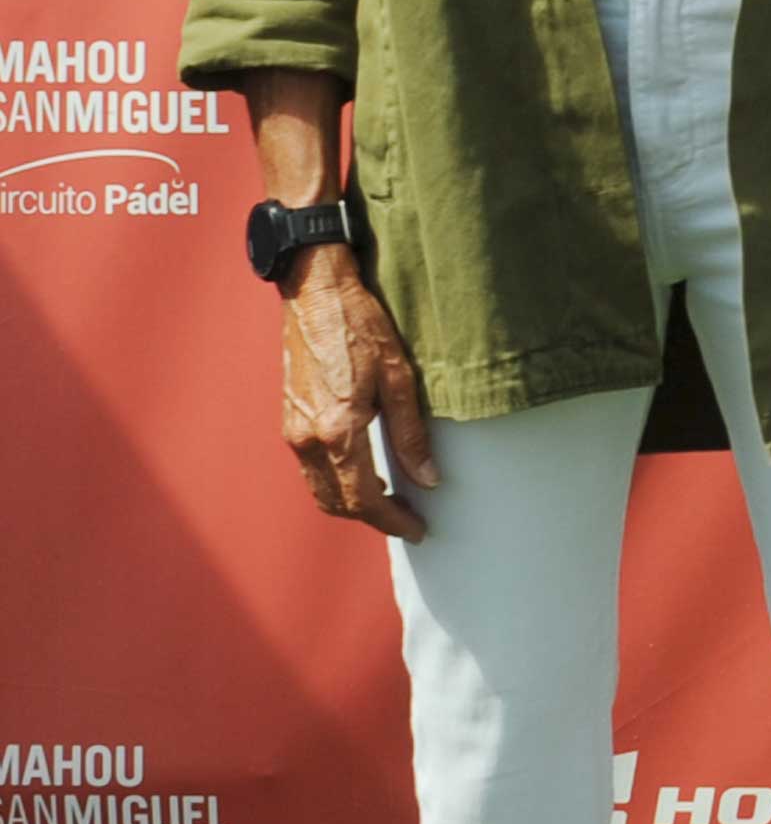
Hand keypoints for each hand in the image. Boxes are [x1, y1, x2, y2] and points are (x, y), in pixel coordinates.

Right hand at [279, 250, 431, 539]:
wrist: (316, 295)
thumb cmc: (361, 328)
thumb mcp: (400, 378)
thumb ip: (411, 435)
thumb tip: (428, 479)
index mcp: (337, 431)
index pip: (362, 499)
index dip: (391, 520)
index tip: (416, 528)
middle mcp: (307, 439)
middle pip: (337, 503)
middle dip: (372, 518)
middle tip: (409, 517)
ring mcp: (293, 432)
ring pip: (320, 490)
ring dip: (352, 504)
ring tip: (391, 500)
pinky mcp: (289, 422)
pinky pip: (311, 469)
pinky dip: (336, 483)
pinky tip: (364, 473)